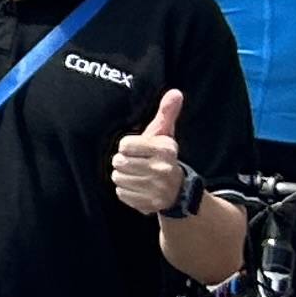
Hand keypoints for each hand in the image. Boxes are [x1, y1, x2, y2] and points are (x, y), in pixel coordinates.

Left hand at [111, 89, 191, 216]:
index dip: (128, 147)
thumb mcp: (166, 134)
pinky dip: (126, 191)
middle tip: (138, 164)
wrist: (178, 190)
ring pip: (117, 178)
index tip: (140, 150)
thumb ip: (166, 113)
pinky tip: (139, 189)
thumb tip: (175, 92)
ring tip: (139, 176)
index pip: (124, 145)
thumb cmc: (163, 157)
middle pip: (118, 162)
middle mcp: (163, 169)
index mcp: (166, 149)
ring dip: (124, 177)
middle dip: (124, 162)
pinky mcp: (148, 204)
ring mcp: (156, 189)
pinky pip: (121, 193)